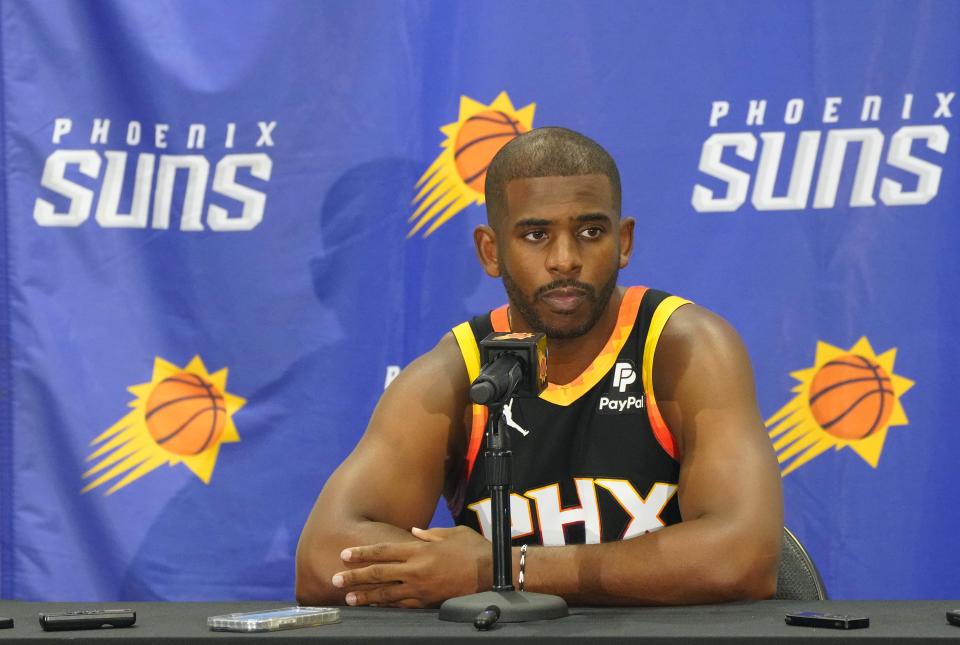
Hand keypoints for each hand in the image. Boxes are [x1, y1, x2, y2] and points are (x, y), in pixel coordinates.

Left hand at [331, 525, 491, 607]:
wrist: (492, 573)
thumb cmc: (473, 549)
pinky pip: (402, 605)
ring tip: (348, 597)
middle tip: (336, 577)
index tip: (345, 554)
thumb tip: (413, 533)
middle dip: (355, 575)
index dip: (363, 553)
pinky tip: (375, 606)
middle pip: (378, 573)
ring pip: (386, 593)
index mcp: (419, 550)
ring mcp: (421, 588)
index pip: (384, 550)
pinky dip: (386, 605)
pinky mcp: (428, 602)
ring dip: (365, 595)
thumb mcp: (451, 533)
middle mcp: (416, 570)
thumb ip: (429, 534)